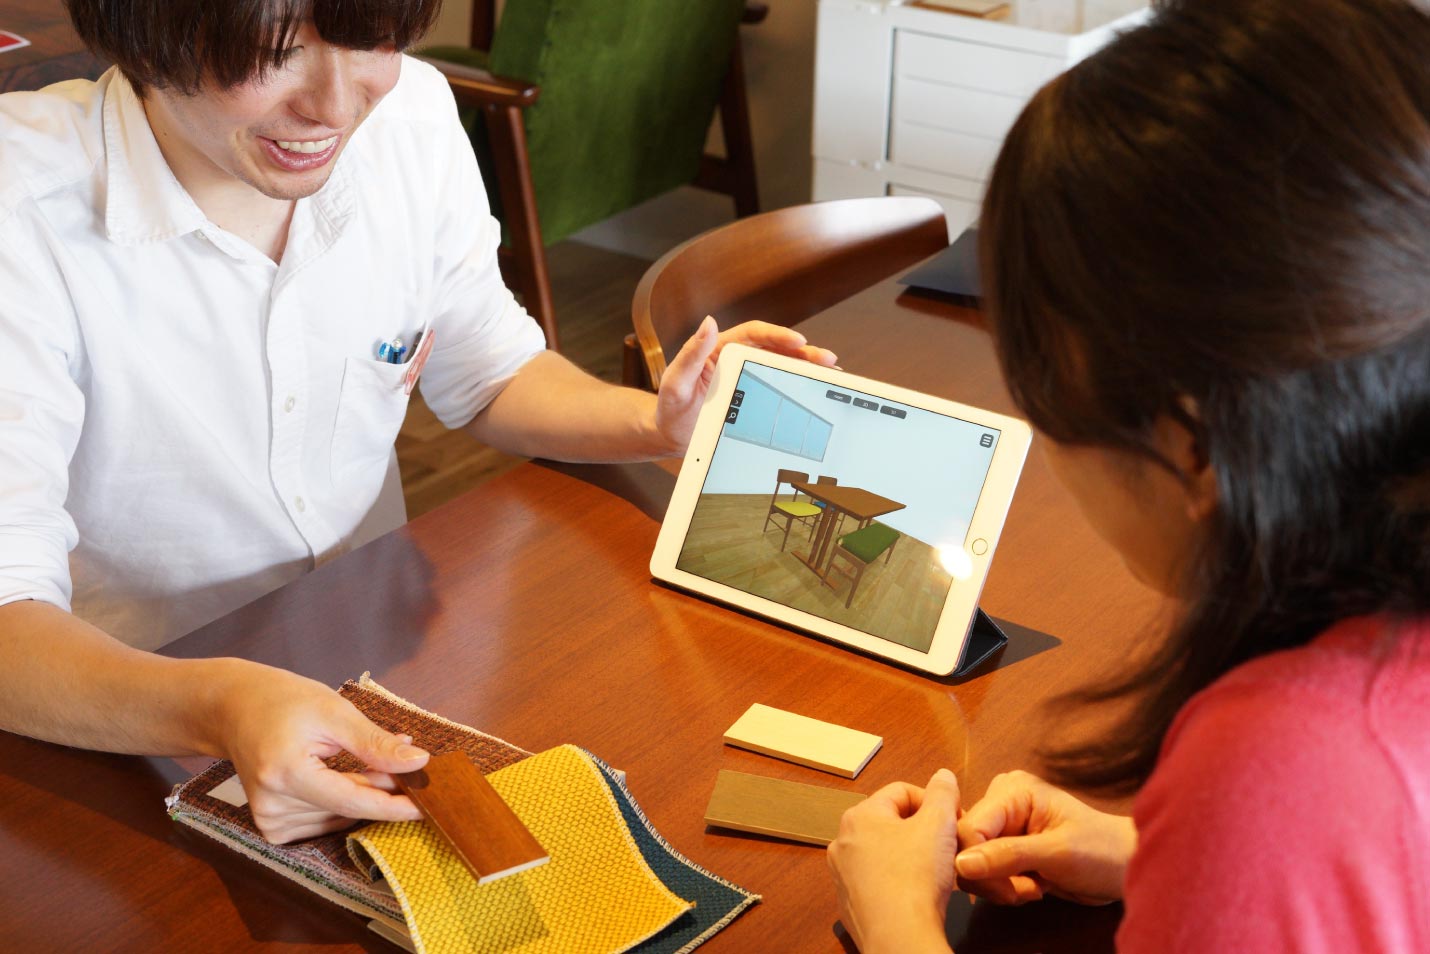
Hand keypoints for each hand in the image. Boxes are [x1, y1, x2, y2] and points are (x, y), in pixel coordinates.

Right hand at [212, 663, 429, 843]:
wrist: (234, 709)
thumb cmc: (283, 702)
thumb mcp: (335, 712)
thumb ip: (375, 743)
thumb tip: (418, 763)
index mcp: (285, 774)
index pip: (351, 801)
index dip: (392, 805)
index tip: (427, 807)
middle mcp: (272, 805)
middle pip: (348, 809)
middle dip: (381, 788)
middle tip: (404, 763)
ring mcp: (269, 820)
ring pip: (340, 817)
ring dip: (361, 792)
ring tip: (359, 757)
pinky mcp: (272, 827)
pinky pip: (324, 820)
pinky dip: (342, 800)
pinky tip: (340, 774)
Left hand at [654, 316, 837, 453]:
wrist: (670, 437)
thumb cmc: (669, 410)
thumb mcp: (674, 382)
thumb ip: (689, 354)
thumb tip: (708, 322)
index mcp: (719, 349)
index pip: (753, 334)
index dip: (778, 335)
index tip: (798, 340)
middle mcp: (736, 358)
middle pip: (775, 348)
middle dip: (803, 351)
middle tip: (826, 358)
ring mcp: (747, 376)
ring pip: (782, 364)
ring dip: (807, 365)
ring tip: (831, 370)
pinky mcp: (753, 394)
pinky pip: (780, 383)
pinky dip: (800, 382)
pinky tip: (818, 385)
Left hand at [826, 769, 960, 953]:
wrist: (899, 936)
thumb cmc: (915, 877)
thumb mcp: (939, 823)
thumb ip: (942, 792)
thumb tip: (942, 776)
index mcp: (860, 815)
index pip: (901, 791)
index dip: (934, 802)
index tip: (954, 820)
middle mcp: (843, 841)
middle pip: (891, 822)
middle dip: (922, 830)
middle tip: (947, 845)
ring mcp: (842, 874)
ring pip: (883, 853)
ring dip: (909, 855)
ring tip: (934, 871)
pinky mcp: (849, 902)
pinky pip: (877, 881)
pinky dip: (896, 881)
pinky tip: (916, 893)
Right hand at [955, 770, 1134, 905]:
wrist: (1125, 868)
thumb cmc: (1102, 851)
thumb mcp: (1057, 853)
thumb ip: (1007, 856)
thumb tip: (961, 863)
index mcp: (1012, 790)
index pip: (970, 827)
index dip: (978, 863)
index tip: (1008, 889)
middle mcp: (1000, 803)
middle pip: (965, 846)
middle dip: (992, 877)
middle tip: (1025, 889)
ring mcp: (1002, 826)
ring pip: (972, 863)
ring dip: (999, 885)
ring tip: (1033, 887)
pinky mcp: (1005, 848)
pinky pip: (985, 872)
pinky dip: (1003, 888)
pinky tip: (1031, 887)